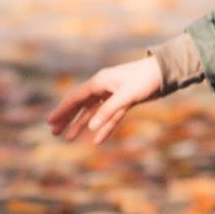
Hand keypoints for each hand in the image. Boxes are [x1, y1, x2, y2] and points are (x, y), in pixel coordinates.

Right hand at [47, 56, 164, 143]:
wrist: (164, 72)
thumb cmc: (145, 79)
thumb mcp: (126, 96)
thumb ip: (108, 111)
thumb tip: (90, 127)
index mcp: (99, 82)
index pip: (76, 98)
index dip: (62, 110)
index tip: (50, 121)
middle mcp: (103, 88)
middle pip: (80, 105)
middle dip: (67, 119)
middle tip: (54, 132)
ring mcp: (112, 95)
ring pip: (92, 113)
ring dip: (81, 125)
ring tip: (68, 139)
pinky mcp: (123, 102)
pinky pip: (109, 117)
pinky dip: (103, 128)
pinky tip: (97, 141)